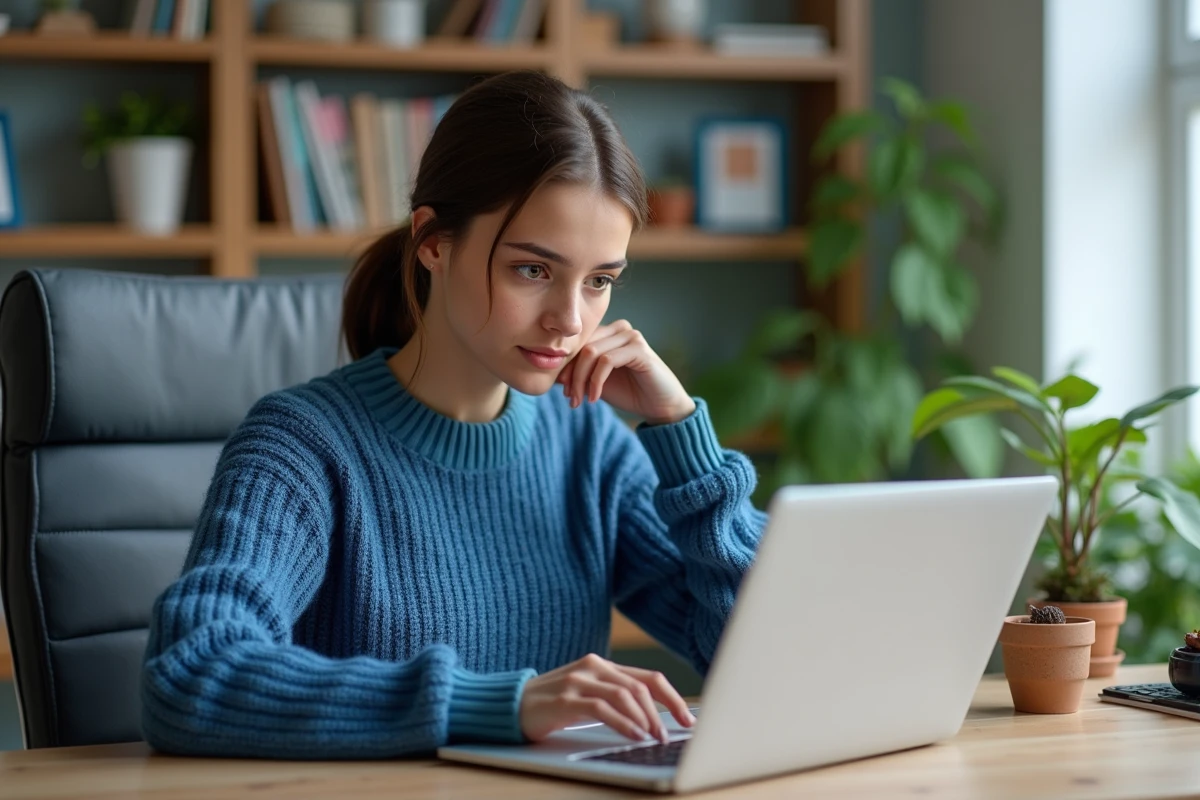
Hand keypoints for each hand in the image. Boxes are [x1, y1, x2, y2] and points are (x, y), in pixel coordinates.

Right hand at [519, 653, 695, 743]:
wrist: (510, 704)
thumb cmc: (552, 705)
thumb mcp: (587, 696)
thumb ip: (614, 699)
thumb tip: (652, 721)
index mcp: (603, 666)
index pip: (648, 678)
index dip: (673, 699)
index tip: (687, 720)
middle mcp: (594, 668)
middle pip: (641, 686)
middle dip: (662, 712)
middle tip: (669, 735)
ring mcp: (579, 681)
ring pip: (625, 695)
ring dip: (645, 719)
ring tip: (653, 738)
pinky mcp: (566, 698)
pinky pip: (602, 708)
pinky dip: (623, 723)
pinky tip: (633, 735)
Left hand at [557, 320, 695, 424]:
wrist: (660, 406)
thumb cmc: (630, 393)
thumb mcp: (597, 383)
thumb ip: (579, 374)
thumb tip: (552, 371)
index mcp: (609, 333)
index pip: (578, 344)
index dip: (566, 368)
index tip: (565, 393)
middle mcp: (619, 328)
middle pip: (582, 347)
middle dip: (572, 375)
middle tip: (571, 399)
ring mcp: (630, 336)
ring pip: (591, 352)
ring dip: (581, 380)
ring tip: (580, 401)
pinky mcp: (639, 348)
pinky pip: (606, 361)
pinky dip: (596, 381)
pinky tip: (595, 398)